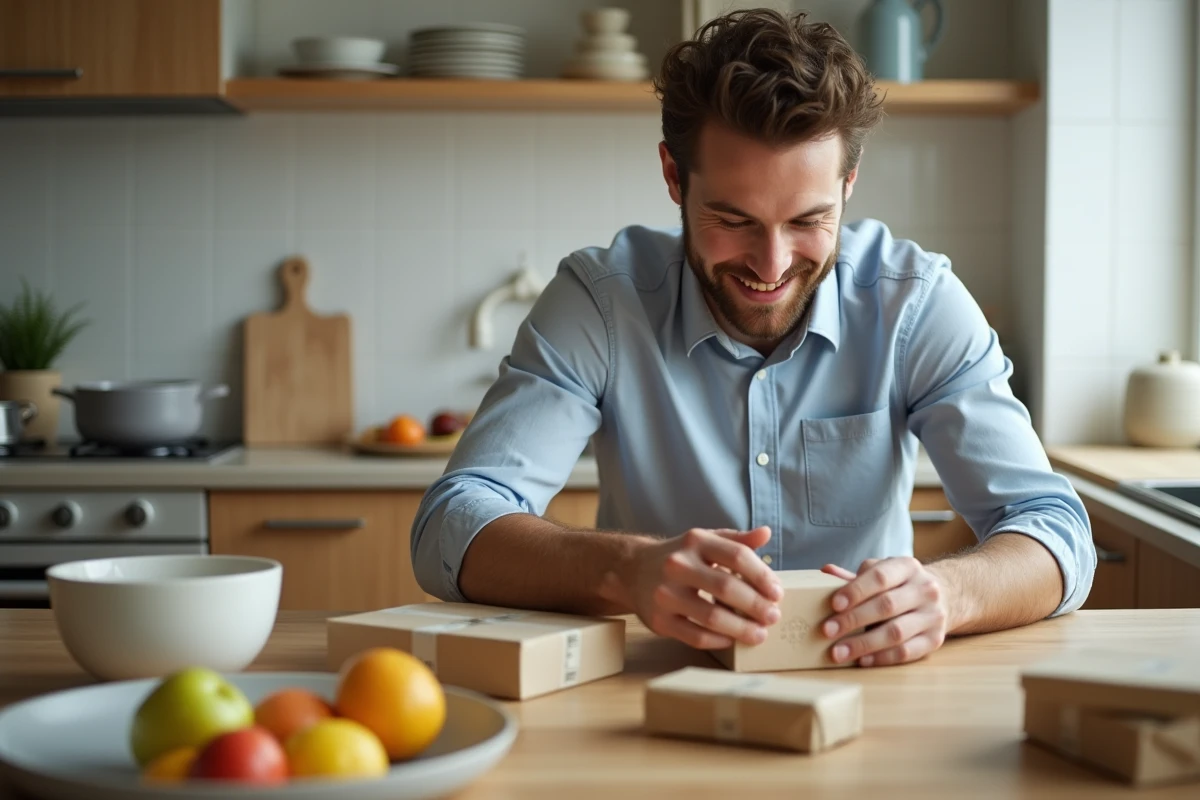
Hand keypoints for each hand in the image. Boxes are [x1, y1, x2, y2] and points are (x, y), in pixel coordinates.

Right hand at [620, 526, 783, 649]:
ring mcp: (666, 594)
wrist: (632, 571)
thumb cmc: (679, 556)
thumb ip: (736, 540)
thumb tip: (765, 533)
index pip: (737, 556)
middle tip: (773, 616)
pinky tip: (732, 639)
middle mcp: (678, 565)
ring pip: (712, 617)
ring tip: (760, 634)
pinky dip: (719, 640)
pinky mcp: (659, 620)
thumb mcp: (705, 540)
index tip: (777, 593)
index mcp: (695, 541)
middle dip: (756, 605)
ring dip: (742, 628)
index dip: (762, 576)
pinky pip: (695, 636)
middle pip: (726, 588)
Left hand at [819, 557, 950, 667]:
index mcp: (907, 567)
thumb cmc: (899, 585)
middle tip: (827, 631)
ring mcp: (933, 616)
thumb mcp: (882, 573)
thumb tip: (826, 572)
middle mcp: (925, 589)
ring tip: (838, 652)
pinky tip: (861, 660)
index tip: (834, 604)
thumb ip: (854, 577)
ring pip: (896, 632)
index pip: (880, 577)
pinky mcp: (935, 640)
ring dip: (863, 644)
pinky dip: (881, 658)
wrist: (944, 596)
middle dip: (853, 619)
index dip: (856, 590)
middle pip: (887, 605)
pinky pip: (906, 652)